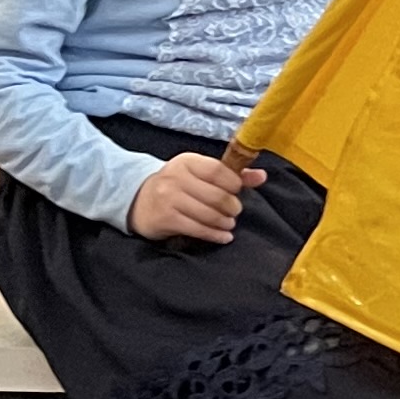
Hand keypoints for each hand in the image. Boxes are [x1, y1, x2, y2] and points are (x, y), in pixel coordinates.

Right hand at [126, 150, 257, 244]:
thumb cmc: (177, 186)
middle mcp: (175, 177)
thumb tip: (262, 176)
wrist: (138, 200)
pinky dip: (216, 235)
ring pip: (210, 214)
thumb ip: (231, 175)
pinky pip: (199, 229)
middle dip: (232, 207)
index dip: (234, 184)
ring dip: (225, 223)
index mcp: (186, 162)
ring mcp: (169, 198)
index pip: (218, 170)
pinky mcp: (166, 218)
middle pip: (218, 196)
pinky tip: (223, 236)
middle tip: (233, 212)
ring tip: (228, 224)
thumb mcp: (199, 174)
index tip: (237, 192)